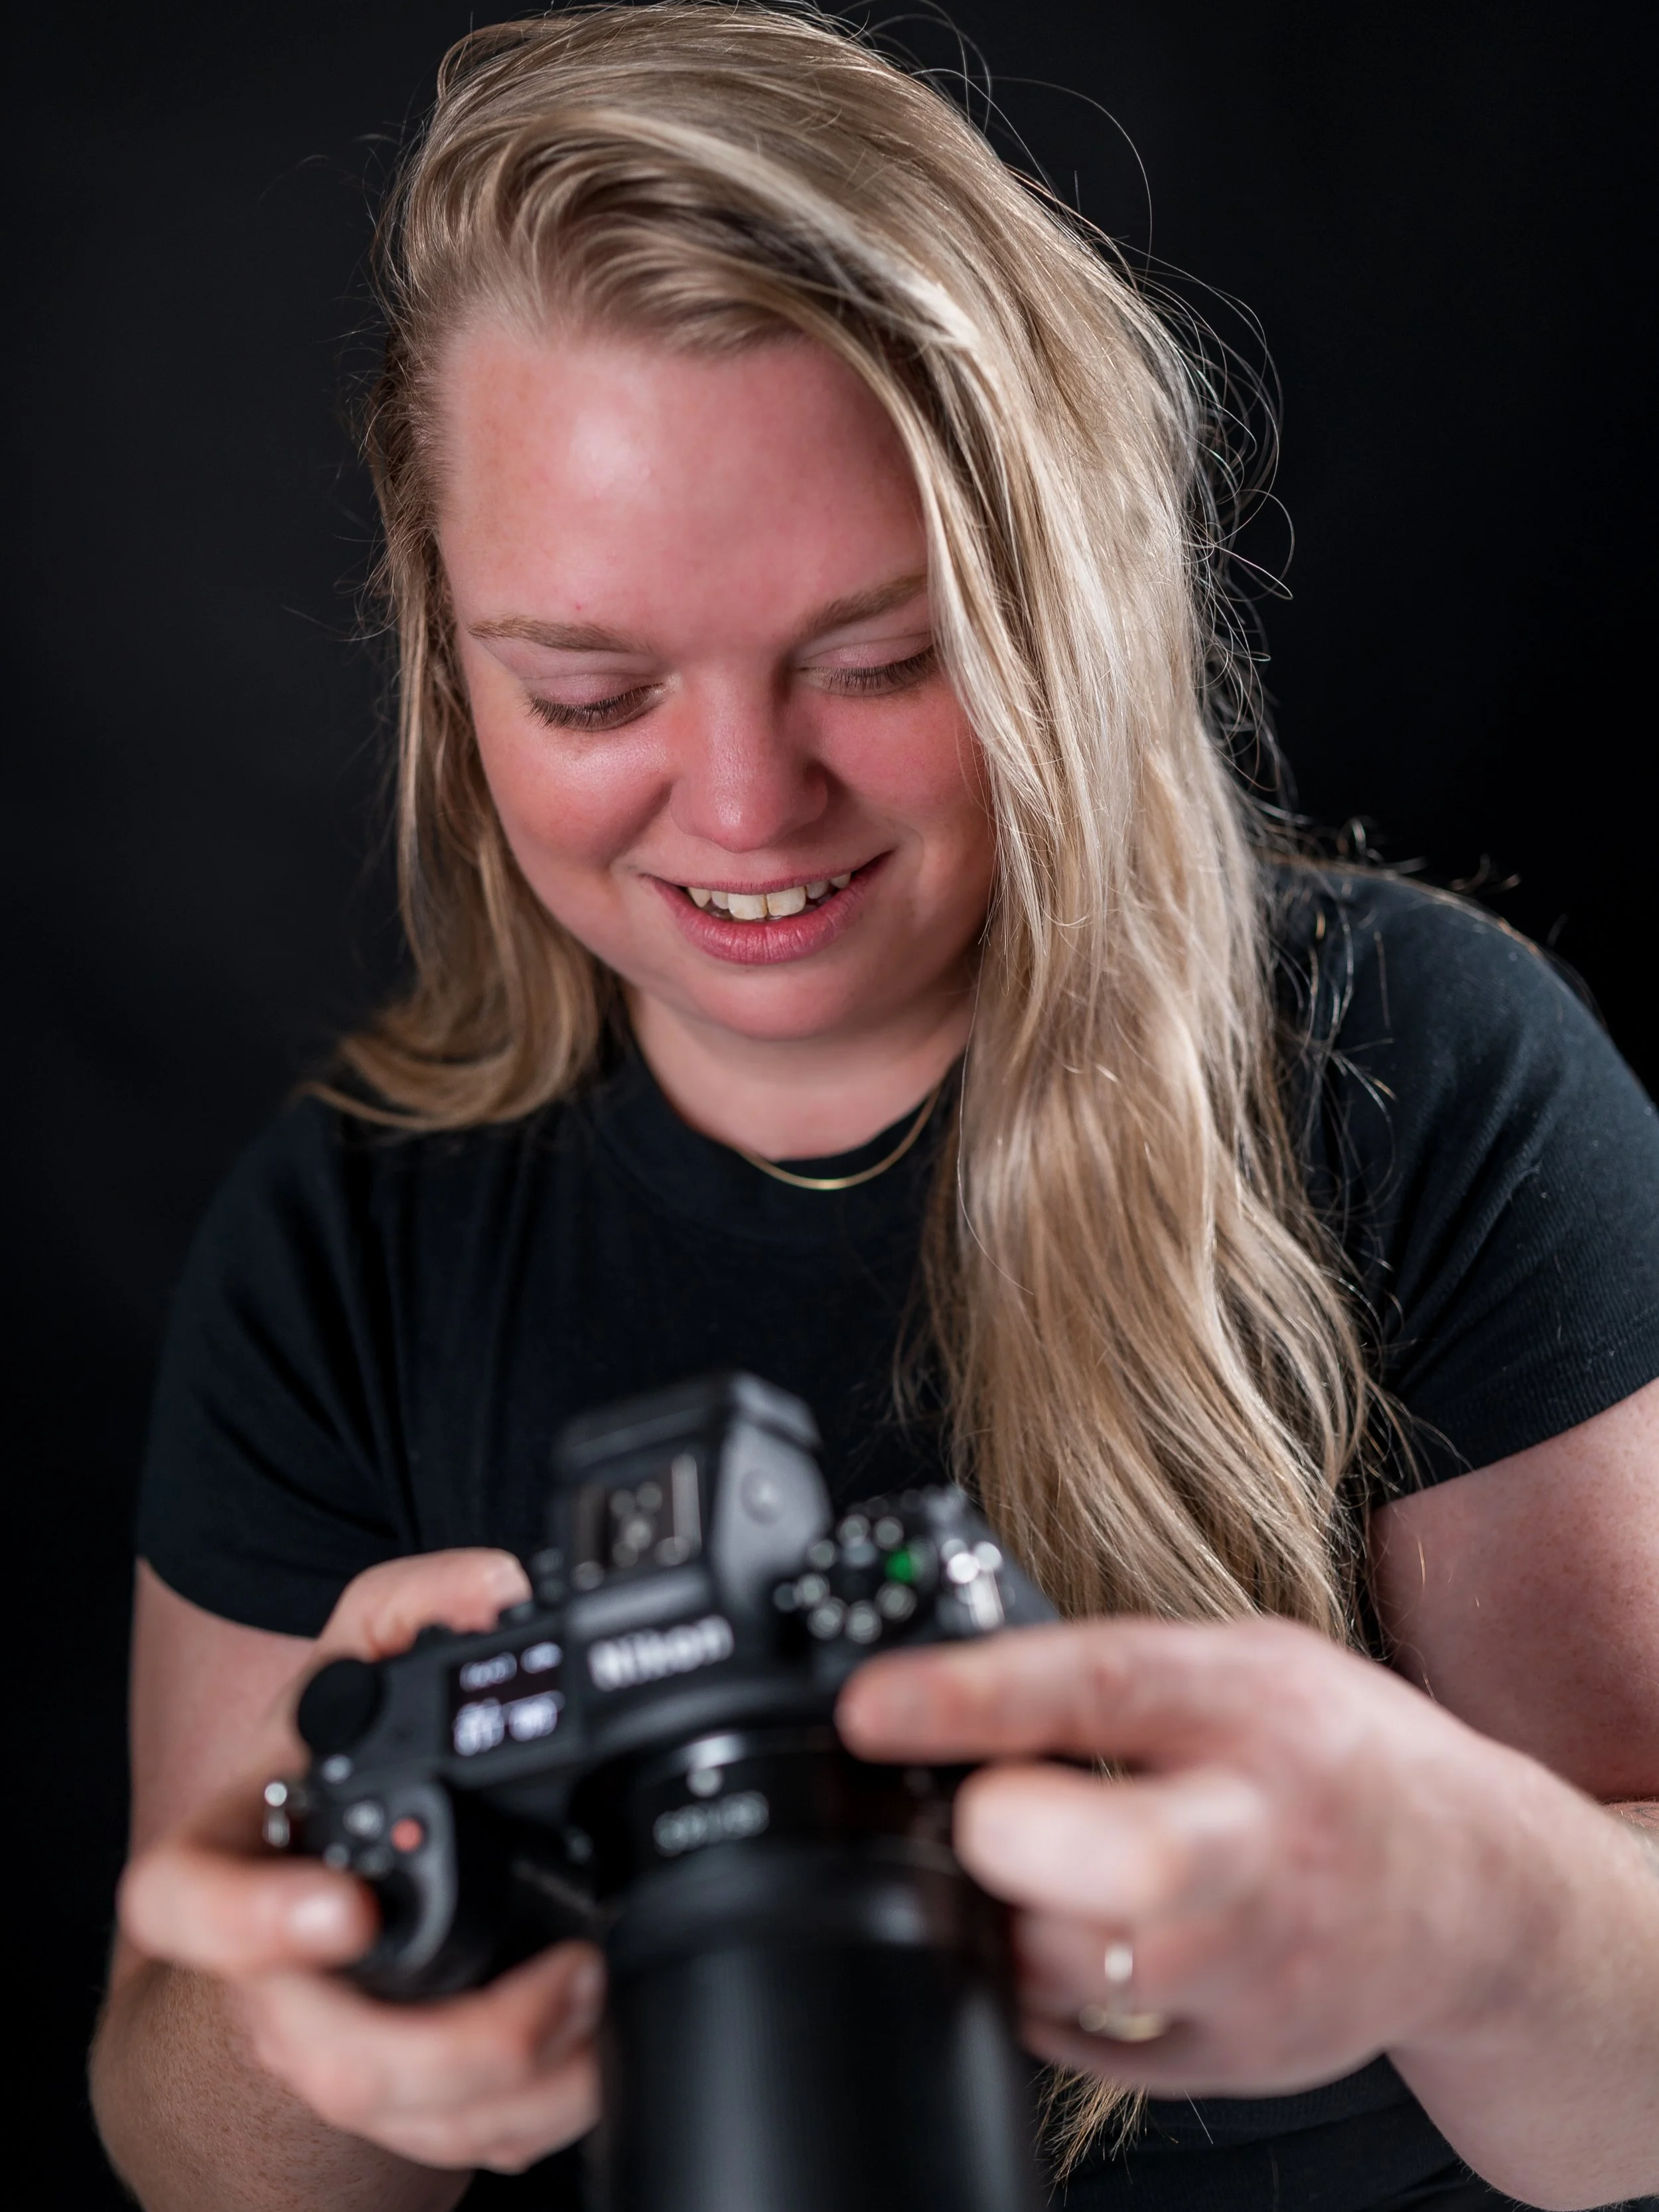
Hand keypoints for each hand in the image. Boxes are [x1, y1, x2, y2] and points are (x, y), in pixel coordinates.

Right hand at [119, 1550, 603, 2172]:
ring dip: (520, 2085)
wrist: (296, 1894)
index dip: (253, 1918)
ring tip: (603, 2006)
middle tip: (567, 1978)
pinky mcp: (394, 2103)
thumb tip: (495, 1584)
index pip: (184, 1901)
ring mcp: (327, 2052)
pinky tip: (592, 2060)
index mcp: (232, 1861)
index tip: (348, 1912)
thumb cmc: (321, 1776)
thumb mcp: (351, 1664)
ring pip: (402, 2122)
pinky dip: (535, 2117)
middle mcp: (269, 1977)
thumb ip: (411, 1603)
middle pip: (327, 2057)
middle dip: (458, 2043)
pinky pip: (455, 2146)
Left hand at [837, 1616, 1558, 2096]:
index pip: (1105, 1688)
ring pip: (1078, 1967)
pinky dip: (1038, 1990)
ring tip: (1020, 1868)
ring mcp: (1256, 1963)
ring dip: (1005, 1917)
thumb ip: (1110, 1676)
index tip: (872, 1710)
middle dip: (1015, 1840)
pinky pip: (1084, 2043)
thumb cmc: (1334, 1754)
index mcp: (1253, 1707)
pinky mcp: (1240, 2055)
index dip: (975, 1699)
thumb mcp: (1240, 1665)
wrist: (1477, 1888)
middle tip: (974, 1817)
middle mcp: (1262, 1838)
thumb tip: (943, 1692)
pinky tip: (1062, 1931)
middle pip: (1128, 1861)